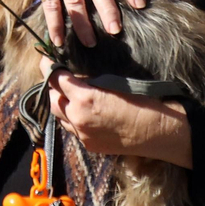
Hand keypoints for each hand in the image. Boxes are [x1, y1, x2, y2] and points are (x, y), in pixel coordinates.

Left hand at [42, 58, 191, 167]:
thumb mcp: (113, 82)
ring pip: (60, 115)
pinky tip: (82, 111)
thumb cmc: (142, 101)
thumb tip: (74, 75)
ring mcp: (82, 134)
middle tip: (59, 76)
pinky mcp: (89, 145)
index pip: (55, 79)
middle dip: (54, 86)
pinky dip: (72, 118)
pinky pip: (72, 128)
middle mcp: (78, 118)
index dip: (49, 67)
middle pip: (53, 99)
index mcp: (85, 98)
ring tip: (70, 94)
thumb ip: (89, 80)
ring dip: (62, 103)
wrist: (158, 132)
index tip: (47, 59)